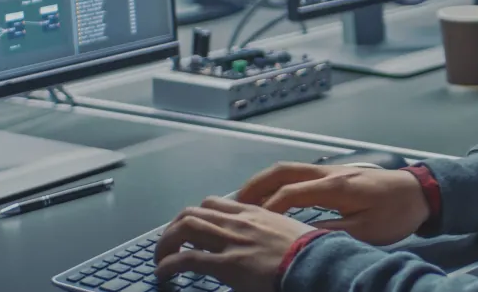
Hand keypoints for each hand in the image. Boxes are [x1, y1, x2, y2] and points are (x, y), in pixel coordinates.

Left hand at [154, 196, 314, 291]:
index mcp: (254, 213)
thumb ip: (270, 234)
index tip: (190, 228)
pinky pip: (187, 259)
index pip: (215, 203)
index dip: (196, 215)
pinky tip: (164, 274)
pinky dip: (168, 265)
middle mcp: (238, 221)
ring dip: (166, 243)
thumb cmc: (310, 252)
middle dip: (174, 227)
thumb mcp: (289, 234)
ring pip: (185, 228)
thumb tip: (264, 246)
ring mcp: (231, 241)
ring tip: (160, 258)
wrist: (317, 263)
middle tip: (169, 243)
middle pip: (193, 212)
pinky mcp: (227, 264)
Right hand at [235, 162, 431, 245]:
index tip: (249, 223)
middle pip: (282, 171)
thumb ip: (332, 233)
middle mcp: (329, 173)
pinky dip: (278, 181)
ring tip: (244, 200)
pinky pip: (299, 173)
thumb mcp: (367, 231)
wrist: (421, 191)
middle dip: (255, 186)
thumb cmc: (396, 212)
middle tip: (232, 205)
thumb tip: (299, 238)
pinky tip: (272, 197)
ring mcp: (331, 170)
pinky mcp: (335, 173)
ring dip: (264, 182)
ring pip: (289, 169)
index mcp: (335, 186)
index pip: (290, 193)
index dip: (267, 208)